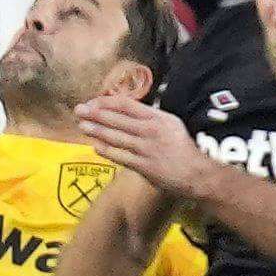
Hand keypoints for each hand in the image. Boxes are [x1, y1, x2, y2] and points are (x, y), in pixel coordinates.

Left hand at [72, 88, 202, 195]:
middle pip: (117, 119)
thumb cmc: (184, 149)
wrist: (196, 173)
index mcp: (158, 117)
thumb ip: (151, 118)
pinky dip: (107, 151)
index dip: (107, 102)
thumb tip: (129, 111)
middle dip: (95, 113)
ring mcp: (146, 148)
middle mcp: (150, 130)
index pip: (127, 105)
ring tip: (82, 125)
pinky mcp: (143, 166)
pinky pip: (121, 156)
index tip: (94, 102)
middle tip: (79, 109)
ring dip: (96, 130)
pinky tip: (96, 146)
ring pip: (116, 136)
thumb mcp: (171, 125)